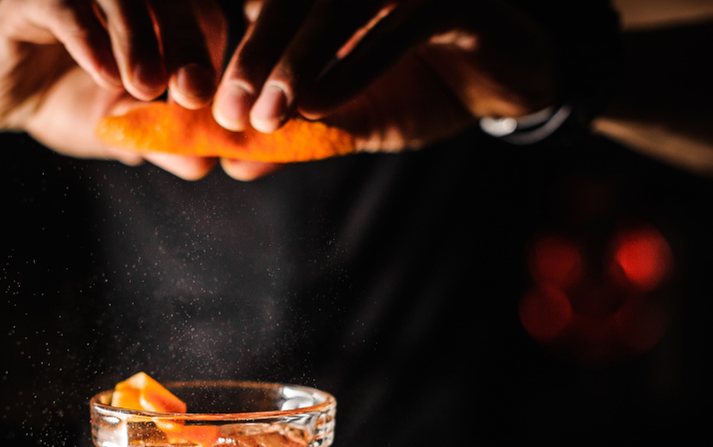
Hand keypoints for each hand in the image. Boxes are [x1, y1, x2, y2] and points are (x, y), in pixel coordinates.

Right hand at [0, 0, 226, 177]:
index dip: (213, 58)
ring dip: (138, 39)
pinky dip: (89, 40)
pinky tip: (103, 76)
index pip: (203, 19)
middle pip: (171, 1)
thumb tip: (203, 164)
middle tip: (194, 92)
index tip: (216, 104)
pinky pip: (66, 8)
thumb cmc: (65, 101)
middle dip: (187, 46)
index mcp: (155, 12)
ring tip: (145, 86)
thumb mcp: (119, 129)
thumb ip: (160, 141)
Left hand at [211, 0, 557, 179]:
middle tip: (229, 112)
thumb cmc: (418, 87)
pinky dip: (354, 66)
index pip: (268, 6)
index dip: (235, 52)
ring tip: (268, 115)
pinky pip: (398, 23)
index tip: (207, 107)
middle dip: (255, 56)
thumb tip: (235, 165)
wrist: (505, 81)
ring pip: (339, 3)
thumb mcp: (349, 117)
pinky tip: (320, 106)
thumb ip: (295, 134)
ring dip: (297, 60)